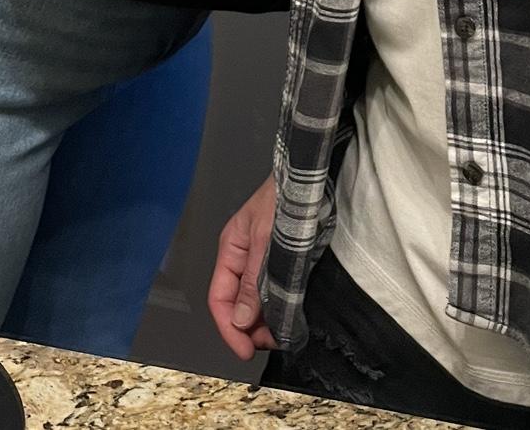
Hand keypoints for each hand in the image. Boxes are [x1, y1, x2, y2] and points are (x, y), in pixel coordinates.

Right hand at [208, 176, 277, 358]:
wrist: (310, 179)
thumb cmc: (284, 198)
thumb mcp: (265, 241)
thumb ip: (253, 281)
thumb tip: (239, 320)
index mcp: (231, 249)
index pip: (219, 299)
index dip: (229, 329)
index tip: (245, 350)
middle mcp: (244, 257)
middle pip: (237, 304)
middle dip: (249, 328)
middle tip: (270, 343)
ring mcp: (263, 260)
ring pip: (256, 301)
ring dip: (265, 321)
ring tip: (281, 333)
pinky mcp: (283, 261)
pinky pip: (274, 291)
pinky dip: (279, 307)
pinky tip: (288, 315)